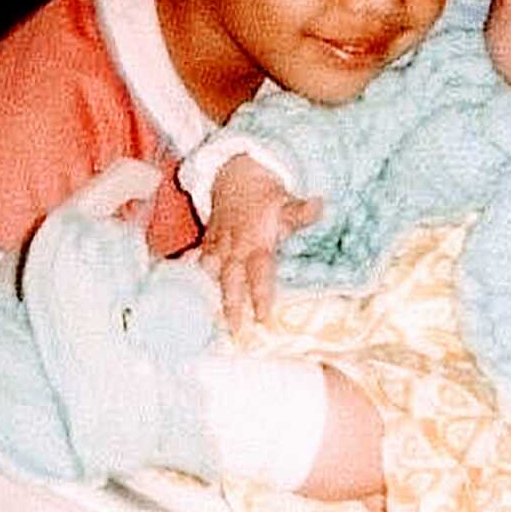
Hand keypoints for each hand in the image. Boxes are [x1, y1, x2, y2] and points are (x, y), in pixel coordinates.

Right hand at [200, 154, 320, 324]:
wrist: (235, 176)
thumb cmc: (266, 196)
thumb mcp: (286, 203)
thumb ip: (300, 212)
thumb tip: (319, 206)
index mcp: (255, 242)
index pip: (259, 274)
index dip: (261, 296)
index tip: (263, 320)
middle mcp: (233, 249)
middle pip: (230, 283)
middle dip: (232, 309)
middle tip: (236, 335)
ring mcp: (216, 248)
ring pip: (210, 276)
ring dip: (211, 299)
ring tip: (211, 325)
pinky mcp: (206, 246)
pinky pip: (197, 266)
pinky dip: (194, 282)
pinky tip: (191, 304)